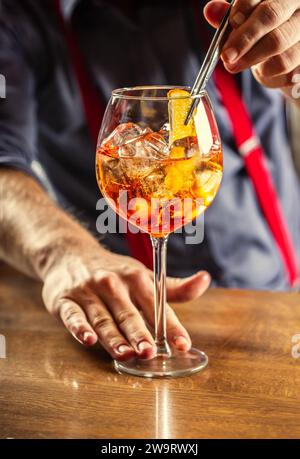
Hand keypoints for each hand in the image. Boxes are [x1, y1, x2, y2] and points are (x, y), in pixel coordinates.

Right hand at [42, 239, 210, 360]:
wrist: (70, 255)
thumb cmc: (114, 272)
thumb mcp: (143, 276)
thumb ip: (172, 287)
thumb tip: (205, 279)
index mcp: (136, 278)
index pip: (157, 305)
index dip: (171, 326)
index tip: (183, 344)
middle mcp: (113, 284)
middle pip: (128, 314)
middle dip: (140, 333)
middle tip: (150, 352)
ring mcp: (88, 292)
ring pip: (103, 318)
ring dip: (114, 337)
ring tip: (126, 353)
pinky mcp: (65, 300)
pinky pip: (72, 315)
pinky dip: (79, 327)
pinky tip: (87, 339)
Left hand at [204, 0, 299, 97]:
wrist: (286, 60)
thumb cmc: (263, 36)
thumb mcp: (243, 25)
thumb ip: (228, 17)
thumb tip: (210, 10)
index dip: (242, 9)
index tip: (230, 24)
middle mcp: (296, 6)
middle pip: (270, 14)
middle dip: (244, 37)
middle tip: (227, 56)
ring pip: (278, 42)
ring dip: (252, 59)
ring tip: (236, 66)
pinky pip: (287, 67)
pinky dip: (270, 72)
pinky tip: (264, 70)